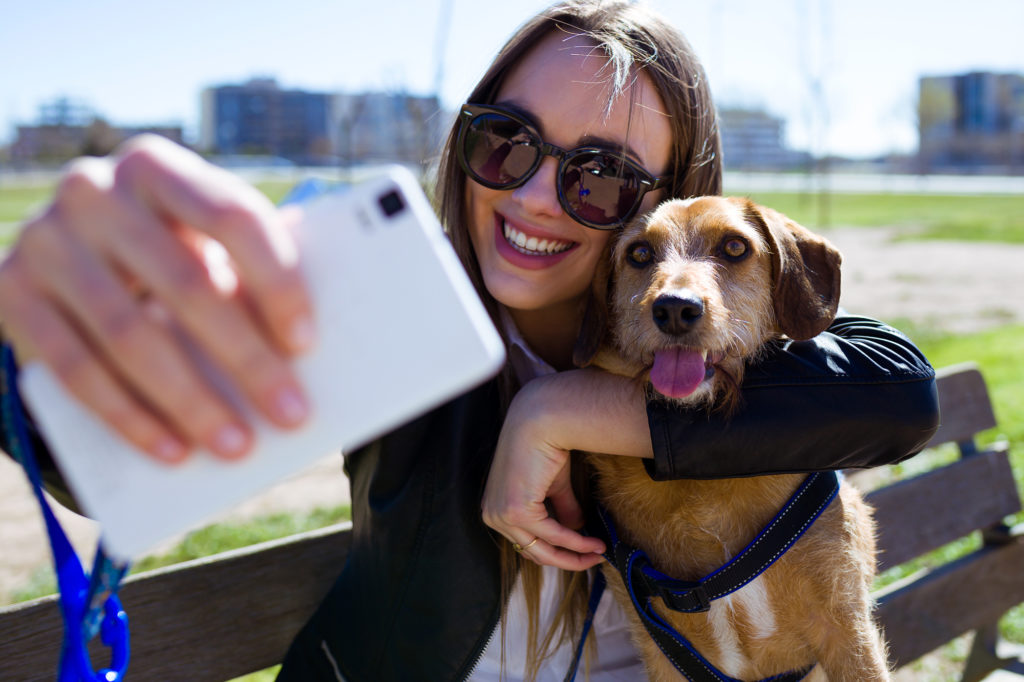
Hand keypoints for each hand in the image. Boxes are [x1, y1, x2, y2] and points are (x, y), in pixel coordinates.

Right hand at [0, 135, 314, 462]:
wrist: (67, 251)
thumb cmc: (167, 249)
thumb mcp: (201, 239)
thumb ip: (244, 271)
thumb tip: (300, 350)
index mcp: (159, 167)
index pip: (231, 216)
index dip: (275, 281)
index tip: (306, 343)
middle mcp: (94, 191)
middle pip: (185, 283)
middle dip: (246, 359)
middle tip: (291, 414)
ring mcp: (46, 241)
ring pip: (129, 335)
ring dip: (190, 402)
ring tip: (237, 446)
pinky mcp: (10, 291)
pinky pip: (74, 369)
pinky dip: (129, 417)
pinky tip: (173, 450)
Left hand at [481, 369, 652, 570]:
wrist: (539, 420)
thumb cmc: (543, 444)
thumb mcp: (552, 485)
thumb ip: (560, 508)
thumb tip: (576, 529)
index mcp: (496, 508)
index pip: (526, 541)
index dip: (555, 551)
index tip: (581, 553)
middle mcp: (493, 516)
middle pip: (534, 551)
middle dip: (567, 560)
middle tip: (594, 560)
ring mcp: (501, 516)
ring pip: (543, 549)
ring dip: (575, 554)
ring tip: (599, 552)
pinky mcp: (516, 513)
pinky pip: (552, 535)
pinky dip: (575, 542)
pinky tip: (593, 543)